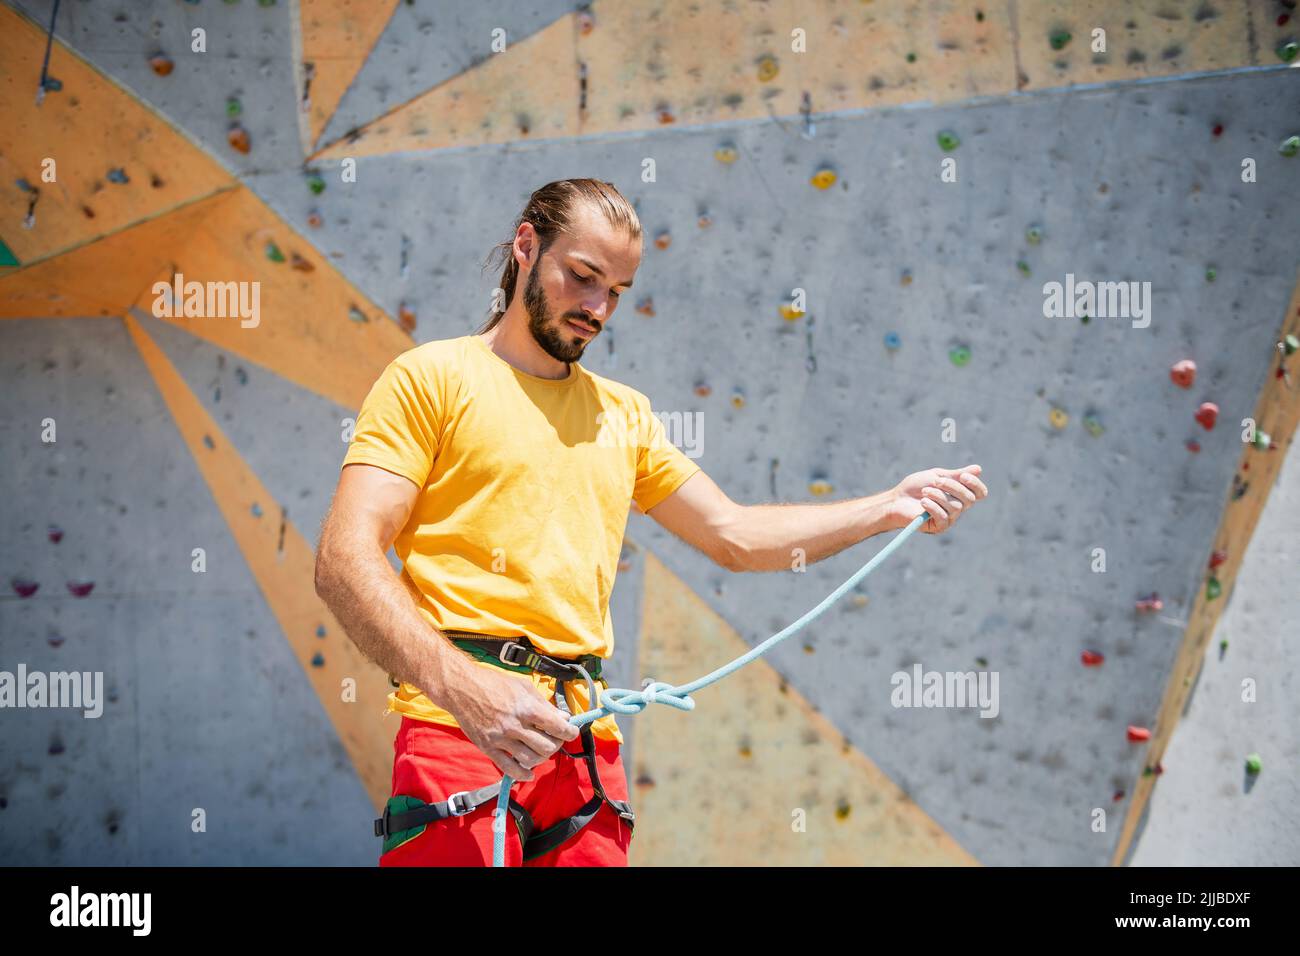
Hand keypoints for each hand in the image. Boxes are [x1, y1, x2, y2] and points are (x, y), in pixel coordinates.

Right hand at [441, 662, 579, 779]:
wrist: (461, 689)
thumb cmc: (494, 683)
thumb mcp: (523, 687)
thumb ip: (544, 704)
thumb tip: (563, 717)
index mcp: (526, 708)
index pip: (557, 727)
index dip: (570, 732)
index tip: (571, 732)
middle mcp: (515, 725)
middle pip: (547, 747)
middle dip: (556, 744)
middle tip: (554, 739)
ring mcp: (501, 738)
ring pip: (531, 760)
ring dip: (541, 758)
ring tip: (540, 750)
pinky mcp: (488, 748)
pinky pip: (510, 769)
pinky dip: (523, 774)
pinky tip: (528, 772)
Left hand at [892, 463, 986, 533]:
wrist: (896, 500)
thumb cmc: (915, 487)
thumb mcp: (936, 476)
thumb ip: (956, 475)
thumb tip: (978, 469)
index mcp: (960, 494)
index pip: (980, 493)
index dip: (976, 484)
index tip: (963, 476)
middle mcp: (958, 507)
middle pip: (969, 499)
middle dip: (953, 487)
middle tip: (936, 481)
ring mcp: (949, 519)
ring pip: (955, 507)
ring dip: (938, 496)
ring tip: (924, 491)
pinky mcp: (939, 527)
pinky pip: (944, 518)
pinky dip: (933, 507)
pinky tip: (923, 502)